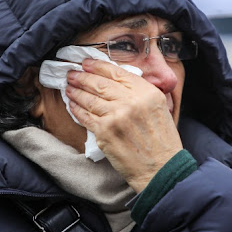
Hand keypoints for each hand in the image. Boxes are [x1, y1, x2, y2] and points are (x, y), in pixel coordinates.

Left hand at [65, 59, 182, 191]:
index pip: (116, 72)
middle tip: (72, 74)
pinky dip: (77, 109)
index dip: (97, 66)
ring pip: (89, 99)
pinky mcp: (105, 132)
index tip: (86, 63)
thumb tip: (116, 81)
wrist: (161, 168)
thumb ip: (141, 92)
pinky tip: (72, 105)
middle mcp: (131, 101)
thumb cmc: (162, 141)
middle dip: (82, 77)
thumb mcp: (160, 107)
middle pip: (99, 83)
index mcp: (146, 92)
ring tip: (69, 87)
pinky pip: (85, 117)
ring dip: (76, 91)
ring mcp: (116, 116)